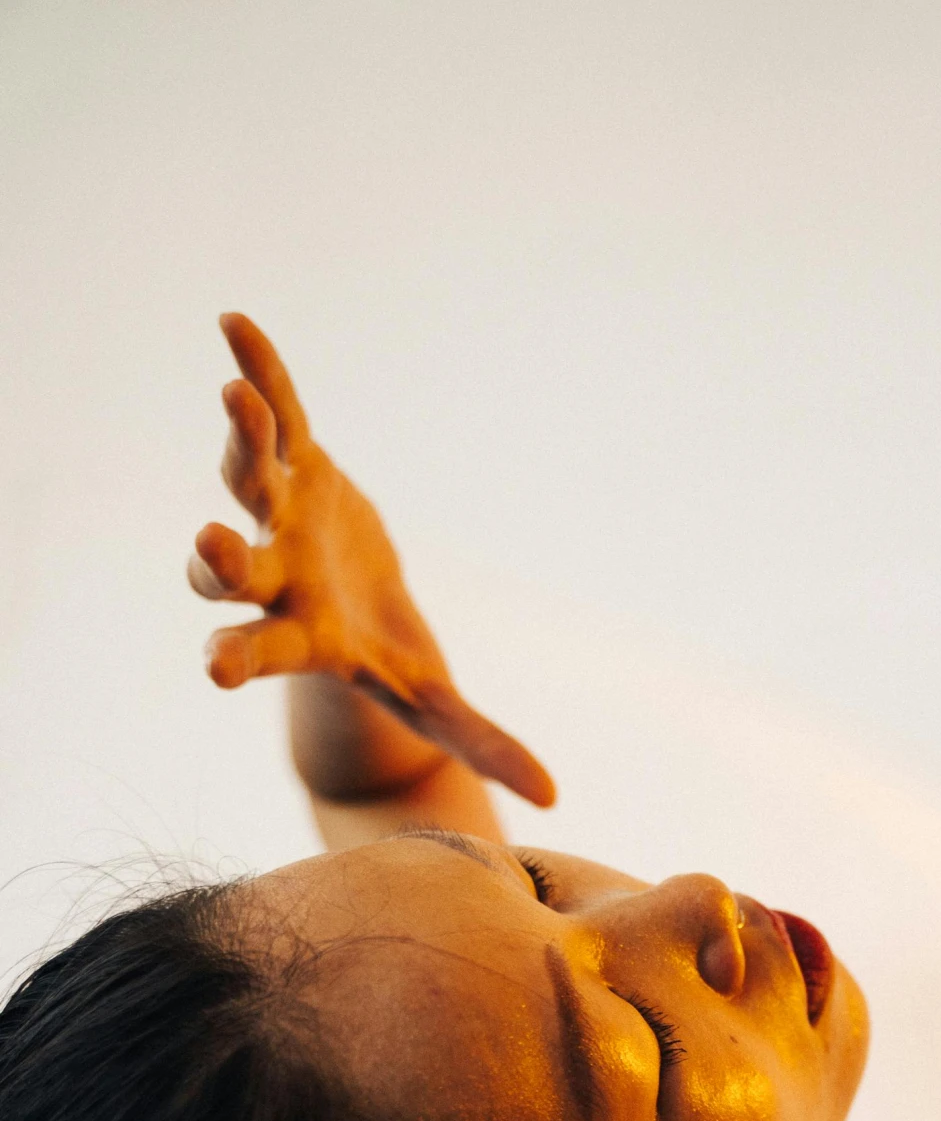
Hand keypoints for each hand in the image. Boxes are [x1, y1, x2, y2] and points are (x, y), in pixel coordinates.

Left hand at [187, 314, 553, 805]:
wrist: (348, 601)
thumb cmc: (384, 661)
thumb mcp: (431, 703)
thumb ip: (480, 742)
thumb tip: (551, 799)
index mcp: (300, 637)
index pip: (260, 651)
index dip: (236, 656)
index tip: (214, 671)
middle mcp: (273, 576)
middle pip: (231, 569)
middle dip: (219, 557)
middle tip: (209, 542)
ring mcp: (276, 516)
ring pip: (246, 477)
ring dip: (241, 442)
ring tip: (238, 401)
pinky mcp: (294, 463)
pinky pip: (275, 411)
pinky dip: (259, 370)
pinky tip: (235, 320)